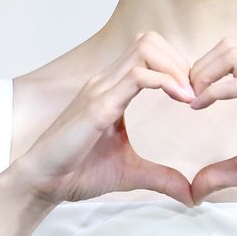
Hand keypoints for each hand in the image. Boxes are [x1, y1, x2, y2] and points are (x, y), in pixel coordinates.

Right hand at [13, 32, 195, 207]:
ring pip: (145, 49)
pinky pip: (137, 77)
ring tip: (189, 96)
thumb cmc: (77, 172)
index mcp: (112, 88)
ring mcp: (100, 90)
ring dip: (174, 67)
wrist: (42, 184)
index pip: (148, 51)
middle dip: (179, 60)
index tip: (194, 96)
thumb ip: (161, 177)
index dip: (176, 66)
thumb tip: (190, 195)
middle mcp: (106, 81)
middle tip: (194, 93)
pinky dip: (165, 82)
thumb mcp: (130, 172)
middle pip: (149, 40)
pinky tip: (181, 100)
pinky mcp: (98, 107)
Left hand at [187, 37, 236, 209]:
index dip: (203, 70)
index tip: (188, 97)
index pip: (232, 55)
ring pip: (234, 55)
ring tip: (193, 100)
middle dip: (200, 65)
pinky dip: (214, 91)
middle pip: (230, 46)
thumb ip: (219, 173)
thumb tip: (194, 189)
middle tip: (186, 96)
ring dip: (204, 73)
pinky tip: (200, 107)